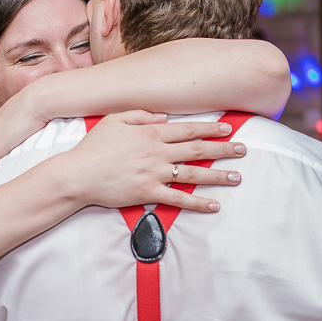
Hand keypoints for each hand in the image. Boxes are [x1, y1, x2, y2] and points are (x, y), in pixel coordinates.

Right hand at [58, 110, 246, 212]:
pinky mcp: (148, 194)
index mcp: (151, 133)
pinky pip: (179, 199)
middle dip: (224, 150)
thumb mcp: (115, 120)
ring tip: (237, 177)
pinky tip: (214, 205)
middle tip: (243, 150)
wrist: (77, 174)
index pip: (188, 130)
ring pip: (194, 174)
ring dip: (218, 176)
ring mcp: (154, 174)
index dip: (211, 129)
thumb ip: (142, 115)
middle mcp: (157, 152)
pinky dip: (198, 203)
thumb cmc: (94, 146)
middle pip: (198, 150)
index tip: (228, 128)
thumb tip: (165, 118)